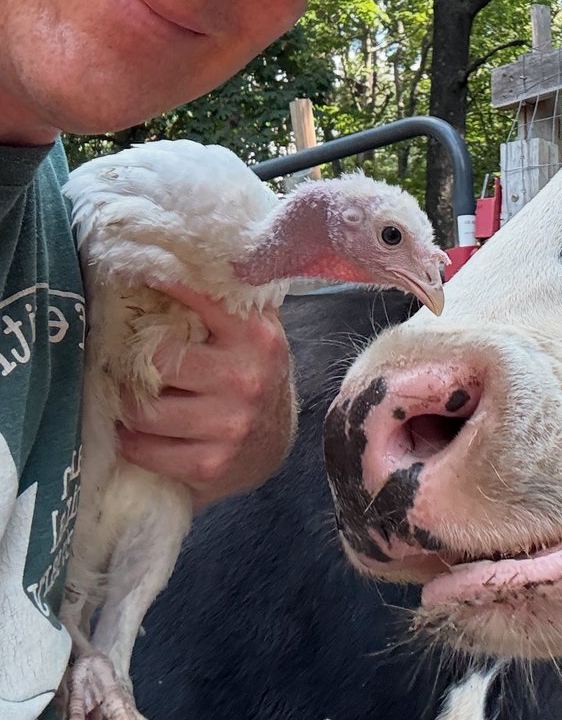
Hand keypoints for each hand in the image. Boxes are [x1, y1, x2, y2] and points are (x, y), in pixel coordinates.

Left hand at [116, 283, 297, 509]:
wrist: (272, 448)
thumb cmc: (254, 378)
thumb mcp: (258, 335)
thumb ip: (235, 299)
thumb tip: (191, 255)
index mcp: (258, 337)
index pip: (203, 299)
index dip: (166, 285)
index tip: (140, 276)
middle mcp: (246, 378)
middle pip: (158, 360)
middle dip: (138, 364)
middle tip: (133, 365)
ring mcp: (229, 424)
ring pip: (143, 409)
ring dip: (129, 406)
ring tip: (135, 400)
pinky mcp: (208, 464)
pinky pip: (143, 449)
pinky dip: (133, 441)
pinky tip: (142, 434)